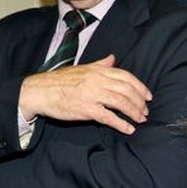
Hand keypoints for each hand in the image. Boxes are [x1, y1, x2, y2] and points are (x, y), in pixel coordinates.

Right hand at [19, 54, 151, 134]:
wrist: (38, 91)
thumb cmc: (58, 81)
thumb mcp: (80, 69)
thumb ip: (99, 64)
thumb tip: (113, 58)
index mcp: (96, 70)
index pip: (125, 76)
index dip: (140, 87)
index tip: (148, 96)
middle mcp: (96, 80)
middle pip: (126, 90)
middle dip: (140, 102)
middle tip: (145, 111)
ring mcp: (91, 94)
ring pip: (121, 102)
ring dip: (134, 112)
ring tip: (140, 120)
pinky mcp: (85, 109)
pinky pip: (108, 117)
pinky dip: (121, 124)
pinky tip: (129, 129)